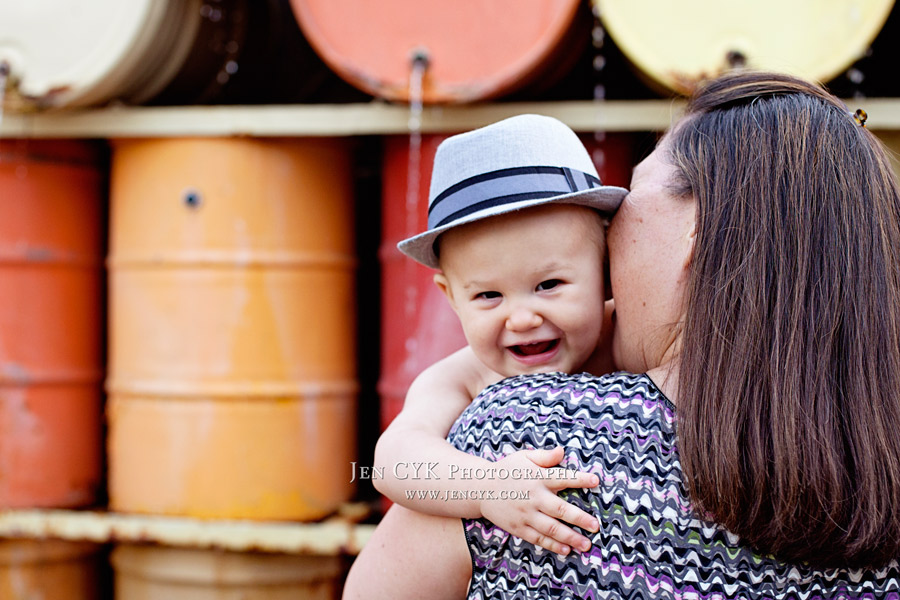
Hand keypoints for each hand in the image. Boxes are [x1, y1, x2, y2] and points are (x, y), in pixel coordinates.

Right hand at [477, 446, 599, 556]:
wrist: (481, 488)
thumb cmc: (507, 470)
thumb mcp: (524, 457)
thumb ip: (545, 456)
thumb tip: (562, 451)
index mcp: (537, 477)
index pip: (563, 477)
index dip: (580, 479)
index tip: (596, 481)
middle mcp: (533, 497)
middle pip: (560, 509)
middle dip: (579, 518)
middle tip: (596, 525)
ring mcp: (526, 514)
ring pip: (551, 528)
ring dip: (570, 537)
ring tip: (586, 544)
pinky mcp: (519, 527)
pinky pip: (538, 538)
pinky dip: (553, 545)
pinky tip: (567, 549)